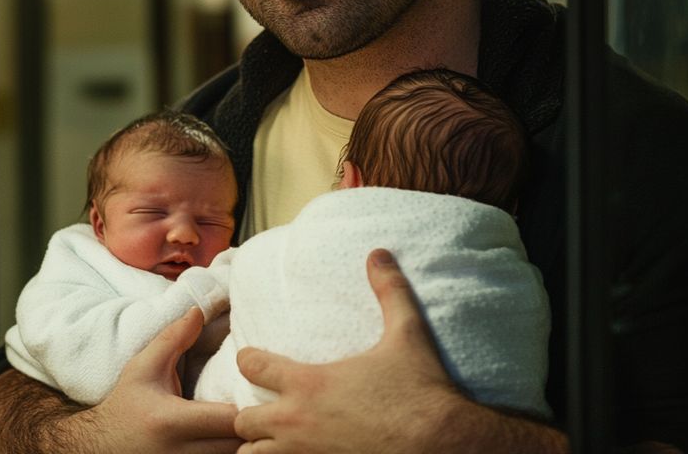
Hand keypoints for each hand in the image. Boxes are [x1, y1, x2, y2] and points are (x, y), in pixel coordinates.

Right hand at [59, 307, 240, 452]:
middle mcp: (180, 453)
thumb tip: (199, 311)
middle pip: (238, 446)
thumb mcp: (143, 367)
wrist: (98, 447)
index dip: (250, 407)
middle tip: (267, 409)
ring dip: (247, 445)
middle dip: (256, 429)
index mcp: (172, 421)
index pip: (229, 419)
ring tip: (257, 426)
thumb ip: (173, 339)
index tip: (258, 392)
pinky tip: (235, 440)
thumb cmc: (126, 405)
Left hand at [232, 249, 466, 452]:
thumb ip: (390, 291)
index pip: (253, 367)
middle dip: (250, 415)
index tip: (252, 358)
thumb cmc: (422, 392)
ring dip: (258, 448)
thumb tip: (379, 254)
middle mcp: (296, 423)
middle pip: (243, 422)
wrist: (443, 444)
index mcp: (309, 385)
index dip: (249, 359)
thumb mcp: (407, 334)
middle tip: (263, 410)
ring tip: (271, 442)